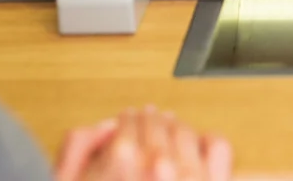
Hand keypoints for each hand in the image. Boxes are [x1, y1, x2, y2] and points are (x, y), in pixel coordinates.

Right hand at [56, 107, 233, 180]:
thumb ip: (76, 150)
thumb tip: (105, 130)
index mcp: (121, 160)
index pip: (128, 124)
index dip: (125, 121)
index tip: (126, 120)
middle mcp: (158, 166)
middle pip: (155, 125)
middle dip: (148, 120)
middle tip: (145, 118)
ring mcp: (188, 177)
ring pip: (184, 132)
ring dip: (174, 125)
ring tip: (168, 125)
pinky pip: (216, 147)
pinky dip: (206, 139)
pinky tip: (197, 143)